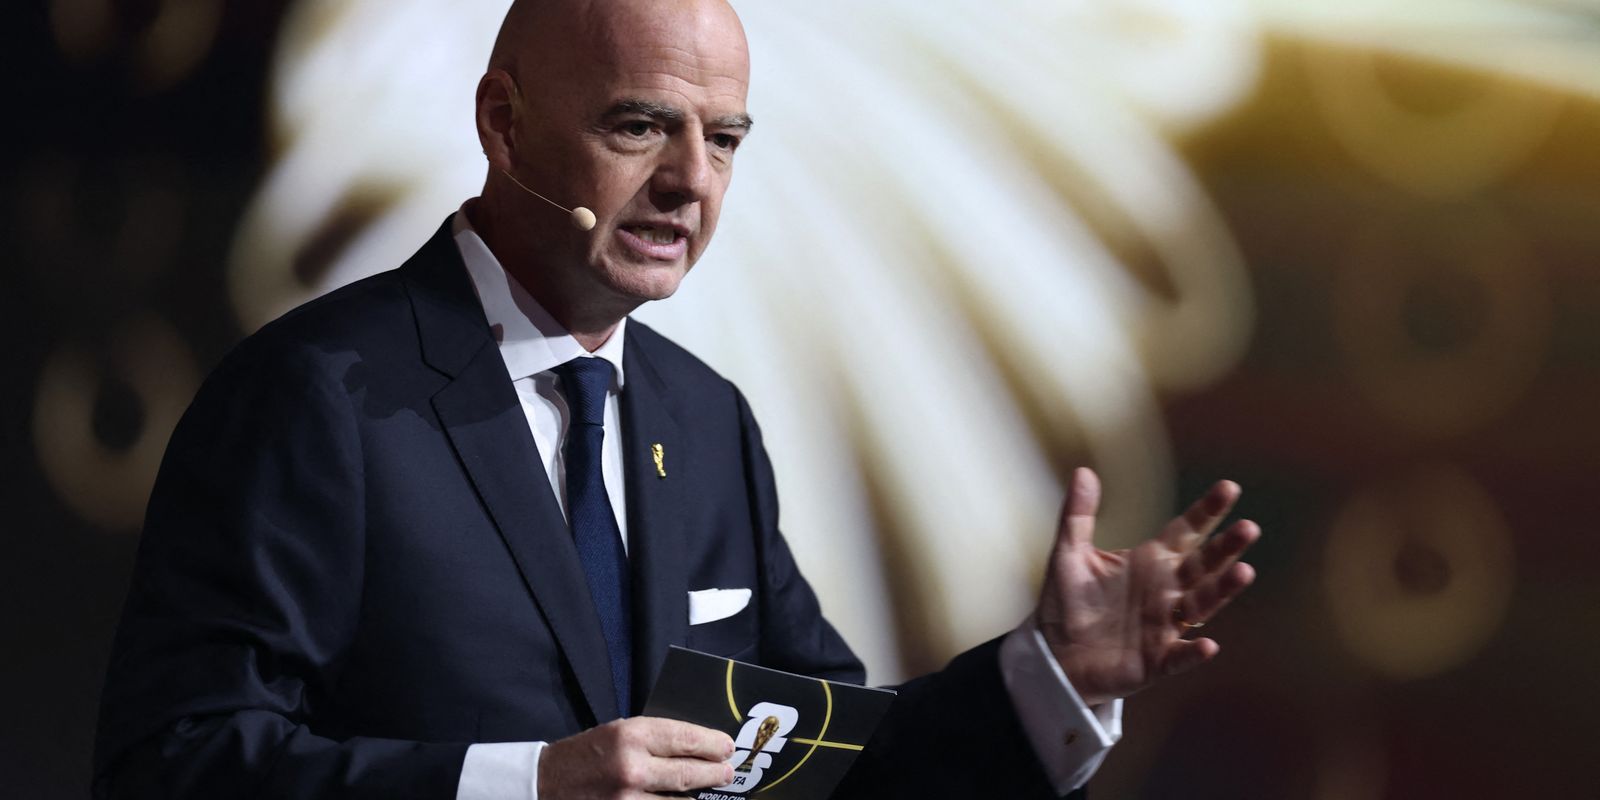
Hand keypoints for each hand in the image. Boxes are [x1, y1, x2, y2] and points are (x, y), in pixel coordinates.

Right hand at [539, 717, 735, 798]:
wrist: (545, 784)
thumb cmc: (585, 755)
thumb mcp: (617, 733)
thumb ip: (653, 739)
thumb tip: (695, 746)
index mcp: (630, 735)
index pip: (684, 738)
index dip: (711, 744)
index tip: (727, 747)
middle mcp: (631, 768)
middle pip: (687, 773)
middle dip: (713, 774)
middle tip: (727, 773)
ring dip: (695, 799)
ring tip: (706, 792)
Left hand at [1036, 467, 1259, 706]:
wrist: (1055, 655)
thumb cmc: (1067, 603)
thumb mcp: (1068, 554)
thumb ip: (1078, 516)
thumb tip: (1083, 471)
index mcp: (1151, 562)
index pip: (1187, 531)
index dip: (1207, 511)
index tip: (1229, 487)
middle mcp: (1167, 591)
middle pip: (1204, 565)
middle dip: (1226, 548)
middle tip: (1249, 528)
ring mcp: (1165, 626)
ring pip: (1202, 605)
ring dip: (1222, 591)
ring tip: (1244, 573)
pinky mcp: (1155, 661)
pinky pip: (1179, 657)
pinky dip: (1193, 652)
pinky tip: (1207, 646)